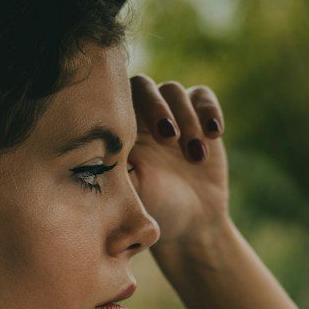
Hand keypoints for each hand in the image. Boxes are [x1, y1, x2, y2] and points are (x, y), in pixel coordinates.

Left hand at [128, 75, 230, 253]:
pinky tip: (214, 134)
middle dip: (159, 109)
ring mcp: (171, 112)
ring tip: (197, 157)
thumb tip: (95, 151)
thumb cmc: (155, 207)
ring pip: (174, 92)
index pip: (116, 100)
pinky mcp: (199, 114)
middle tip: (170, 140)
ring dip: (187, 121)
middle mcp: (142, 116)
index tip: (149, 139)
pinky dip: (209, 111)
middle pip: (145, 87)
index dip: (131, 110)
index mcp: (120, 130)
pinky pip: (202, 97)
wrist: (191, 221)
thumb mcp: (132, 192)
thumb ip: (116, 168)